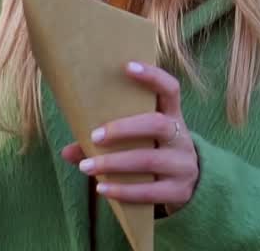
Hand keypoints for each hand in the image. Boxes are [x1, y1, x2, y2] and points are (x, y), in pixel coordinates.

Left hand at [61, 61, 198, 214]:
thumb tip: (66, 151)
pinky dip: (123, 190)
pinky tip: (102, 189)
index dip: (152, 77)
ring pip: (149, 160)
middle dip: (122, 129)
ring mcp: (183, 165)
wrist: (193, 184)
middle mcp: (181, 137)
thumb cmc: (154, 152)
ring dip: (114, 163)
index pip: (170, 89)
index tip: (127, 66)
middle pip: (157, 124)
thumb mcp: (141, 141)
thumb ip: (106, 141)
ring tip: (86, 166)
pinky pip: (150, 191)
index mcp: (173, 116)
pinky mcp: (179, 191)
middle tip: (94, 135)